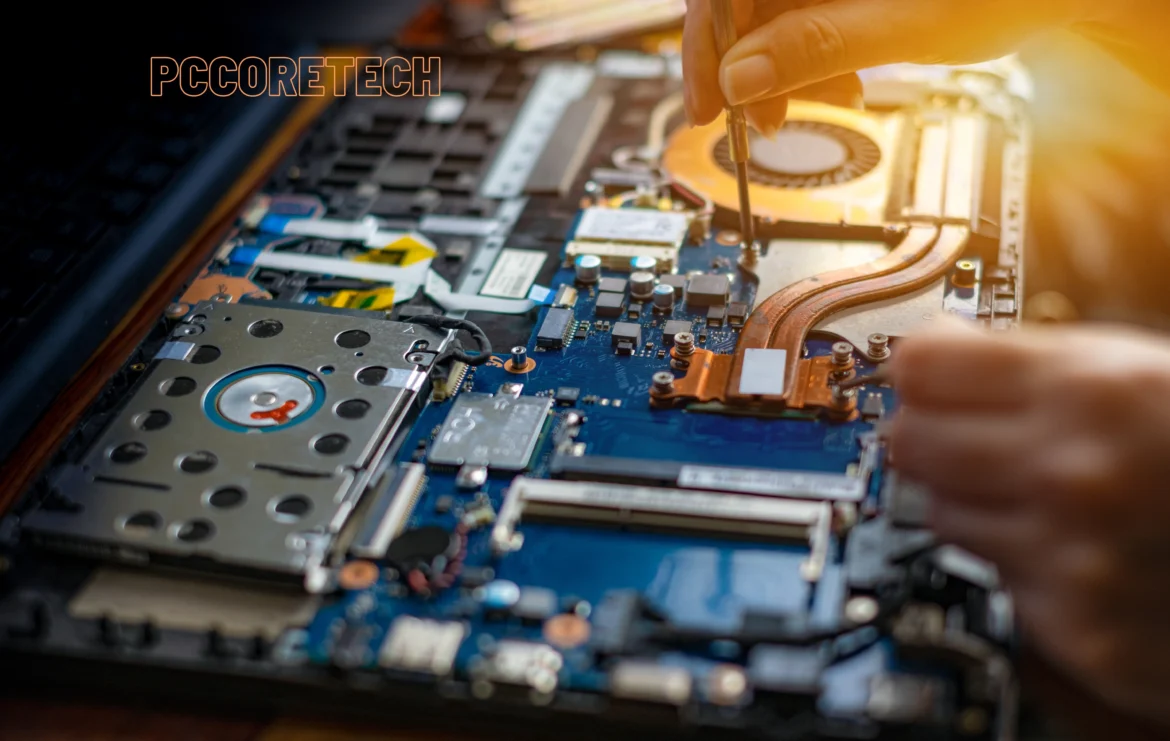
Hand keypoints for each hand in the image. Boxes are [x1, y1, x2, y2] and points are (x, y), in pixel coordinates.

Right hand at [682, 0, 1148, 133]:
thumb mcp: (906, 24)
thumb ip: (816, 46)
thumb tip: (742, 76)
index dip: (707, 43)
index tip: (710, 99)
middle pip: (742, 0)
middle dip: (745, 63)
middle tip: (755, 120)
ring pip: (768, 13)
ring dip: (778, 67)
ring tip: (813, 104)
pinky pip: (800, 17)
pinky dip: (808, 56)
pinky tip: (837, 81)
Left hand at [887, 319, 1169, 729]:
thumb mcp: (1149, 374)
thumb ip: (1040, 363)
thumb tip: (935, 353)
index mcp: (1094, 390)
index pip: (922, 366)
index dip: (923, 369)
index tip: (926, 376)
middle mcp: (1072, 475)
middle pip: (909, 442)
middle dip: (932, 435)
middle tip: (966, 437)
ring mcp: (1071, 560)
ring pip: (940, 514)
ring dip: (974, 505)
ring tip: (1043, 499)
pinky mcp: (1079, 633)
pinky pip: (996, 581)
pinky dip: (1022, 568)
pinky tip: (1078, 554)